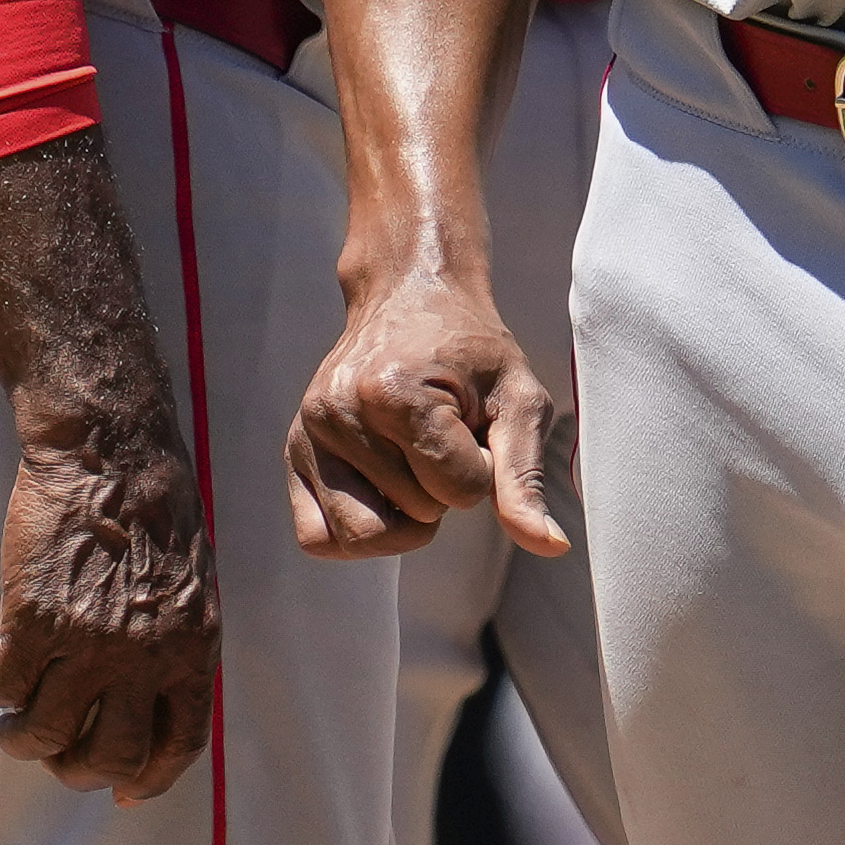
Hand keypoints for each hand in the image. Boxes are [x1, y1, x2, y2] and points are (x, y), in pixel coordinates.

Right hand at [0, 409, 217, 797]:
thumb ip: (178, 646)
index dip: (149, 780)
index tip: (126, 792)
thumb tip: (157, 701)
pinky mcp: (35, 620)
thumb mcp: (194, 586)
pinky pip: (6, 690)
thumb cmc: (158, 510)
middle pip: (109, 758)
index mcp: (193, 650)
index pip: (179, 745)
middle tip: (59, 754)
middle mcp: (144, 658)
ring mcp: (87, 643)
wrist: (112, 453)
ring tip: (12, 725)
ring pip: (45, 735)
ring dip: (23, 741)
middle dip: (78, 771)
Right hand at [287, 267, 568, 562]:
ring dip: (401, 516)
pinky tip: (380, 491)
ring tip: (411, 464)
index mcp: (395, 393)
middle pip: (414, 518)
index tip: (474, 425)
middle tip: (441, 437)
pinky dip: (354, 531)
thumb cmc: (471, 351)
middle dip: (442, 491)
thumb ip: (526, 477)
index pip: (459, 494)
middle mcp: (340, 412)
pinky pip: (317, 536)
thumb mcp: (517, 400)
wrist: (411, 298)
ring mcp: (309, 433)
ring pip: (362, 538)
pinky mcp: (294, 450)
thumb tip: (550, 546)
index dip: (481, 469)